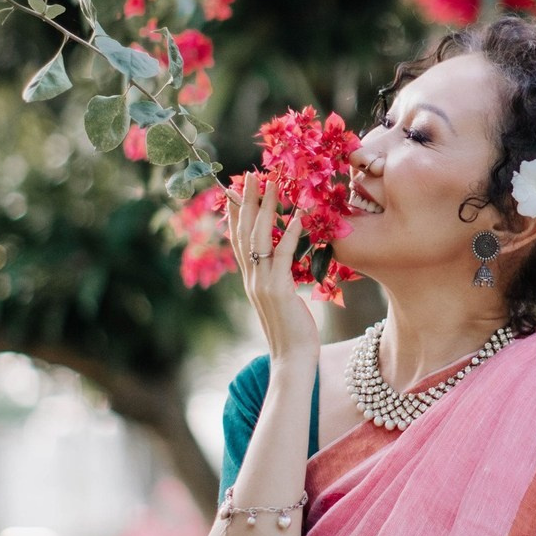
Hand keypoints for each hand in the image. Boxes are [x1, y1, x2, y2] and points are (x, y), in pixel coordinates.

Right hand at [227, 174, 320, 372]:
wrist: (291, 360)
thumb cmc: (292, 333)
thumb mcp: (281, 300)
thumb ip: (278, 280)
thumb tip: (283, 263)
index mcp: (250, 280)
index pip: (238, 240)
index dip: (238, 214)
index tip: (238, 190)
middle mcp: (251, 278)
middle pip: (245, 232)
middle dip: (248, 201)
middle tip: (250, 175)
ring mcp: (262, 283)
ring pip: (260, 238)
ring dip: (267, 208)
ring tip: (272, 183)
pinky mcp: (278, 289)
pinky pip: (282, 255)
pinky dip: (289, 234)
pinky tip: (298, 216)